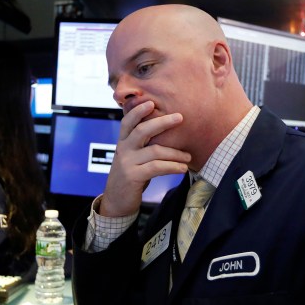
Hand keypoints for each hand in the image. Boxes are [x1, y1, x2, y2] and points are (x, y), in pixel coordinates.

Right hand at [100, 101, 190, 216]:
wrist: (116, 202)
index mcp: (123, 143)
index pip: (127, 122)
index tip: (151, 102)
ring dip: (175, 153)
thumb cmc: (129, 177)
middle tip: (180, 117)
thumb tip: (165, 133)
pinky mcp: (133, 176)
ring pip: (154, 150)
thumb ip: (142, 146)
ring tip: (188, 157)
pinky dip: (172, 166)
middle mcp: (123, 150)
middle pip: (142, 130)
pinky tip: (181, 168)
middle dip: (162, 122)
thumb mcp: (132, 158)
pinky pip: (156, 167)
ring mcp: (127, 163)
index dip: (138, 111)